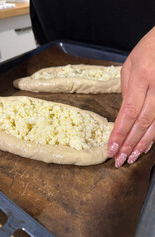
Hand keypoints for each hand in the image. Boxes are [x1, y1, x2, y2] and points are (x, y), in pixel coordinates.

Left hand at [108, 26, 154, 167]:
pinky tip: (145, 147)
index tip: (111, 148)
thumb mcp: (129, 65)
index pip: (128, 111)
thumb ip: (126, 90)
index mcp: (142, 77)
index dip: (120, 132)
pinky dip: (153, 137)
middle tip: (118, 160)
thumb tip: (123, 114)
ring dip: (141, 144)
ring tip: (130, 158)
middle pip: (141, 122)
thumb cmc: (148, 50)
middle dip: (129, 143)